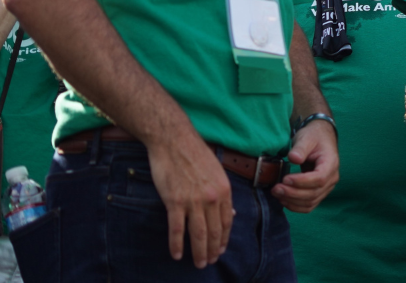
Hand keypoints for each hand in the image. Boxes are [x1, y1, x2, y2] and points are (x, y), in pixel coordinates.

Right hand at [146, 131, 233, 267]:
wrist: (174, 140)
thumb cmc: (195, 154)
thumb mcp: (217, 172)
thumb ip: (223, 194)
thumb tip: (231, 213)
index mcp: (224, 190)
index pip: (226, 222)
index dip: (223, 239)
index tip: (220, 250)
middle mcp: (211, 198)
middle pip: (213, 231)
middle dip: (212, 250)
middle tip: (209, 262)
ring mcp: (193, 200)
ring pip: (197, 233)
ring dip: (198, 252)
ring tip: (198, 264)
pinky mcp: (174, 201)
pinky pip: (176, 228)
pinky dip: (176, 244)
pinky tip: (177, 254)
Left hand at [274, 119, 339, 212]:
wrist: (321, 139)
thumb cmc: (314, 137)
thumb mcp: (306, 137)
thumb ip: (300, 148)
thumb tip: (293, 158)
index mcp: (331, 163)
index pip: (319, 179)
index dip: (302, 182)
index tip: (285, 179)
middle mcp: (332, 178)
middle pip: (314, 193)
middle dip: (293, 193)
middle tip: (275, 188)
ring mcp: (326, 187)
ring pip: (311, 202)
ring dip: (292, 201)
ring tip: (276, 193)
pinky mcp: (319, 192)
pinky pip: (309, 205)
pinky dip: (295, 206)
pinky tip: (283, 200)